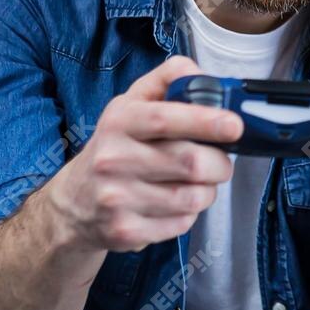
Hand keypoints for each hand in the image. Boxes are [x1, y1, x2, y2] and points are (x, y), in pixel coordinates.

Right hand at [44, 56, 241, 253]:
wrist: (75, 202)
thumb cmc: (116, 145)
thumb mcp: (133, 103)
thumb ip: (170, 80)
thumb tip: (206, 78)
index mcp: (119, 121)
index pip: (165, 118)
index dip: (204, 121)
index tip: (234, 125)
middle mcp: (113, 159)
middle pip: (190, 162)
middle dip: (220, 163)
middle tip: (220, 161)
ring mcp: (117, 198)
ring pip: (193, 197)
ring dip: (208, 190)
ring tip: (196, 182)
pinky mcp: (126, 231)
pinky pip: (182, 223)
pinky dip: (189, 213)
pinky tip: (173, 203)